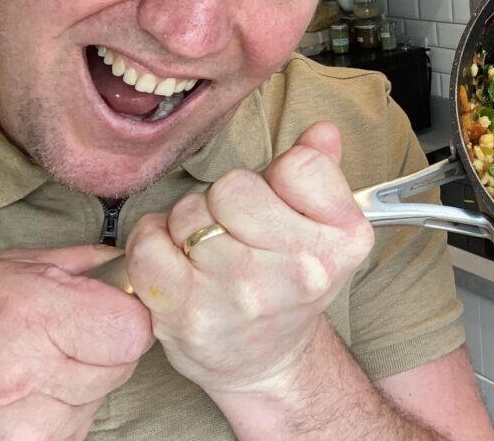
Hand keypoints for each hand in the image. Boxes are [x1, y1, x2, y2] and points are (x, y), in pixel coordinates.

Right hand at [0, 245, 154, 440]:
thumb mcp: (16, 266)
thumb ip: (86, 265)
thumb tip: (134, 269)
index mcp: (32, 317)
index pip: (131, 331)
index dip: (128, 317)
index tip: (109, 310)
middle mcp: (28, 375)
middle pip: (122, 364)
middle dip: (105, 347)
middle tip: (63, 337)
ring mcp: (26, 424)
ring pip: (102, 395)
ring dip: (83, 380)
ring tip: (38, 364)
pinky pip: (78, 424)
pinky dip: (66, 408)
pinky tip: (32, 393)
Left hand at [124, 122, 373, 398]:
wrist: (266, 361)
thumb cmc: (289, 284)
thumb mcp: (325, 229)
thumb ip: (322, 170)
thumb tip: (323, 131)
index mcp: (343, 239)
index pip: (300, 164)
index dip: (279, 176)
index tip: (278, 201)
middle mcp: (300, 269)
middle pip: (236, 185)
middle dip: (227, 199)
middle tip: (236, 228)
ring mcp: (242, 293)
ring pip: (190, 211)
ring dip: (189, 222)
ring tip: (208, 249)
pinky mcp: (189, 313)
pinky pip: (149, 243)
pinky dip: (151, 242)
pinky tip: (174, 259)